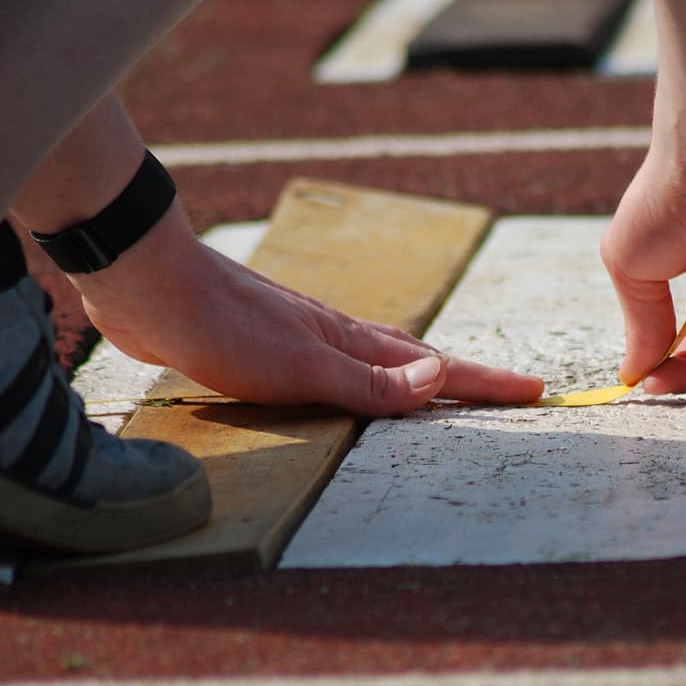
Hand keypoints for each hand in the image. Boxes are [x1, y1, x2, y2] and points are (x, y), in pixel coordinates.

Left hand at [68, 210, 545, 414]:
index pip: (436, 368)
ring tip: (442, 398)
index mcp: (353, 344)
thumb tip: (439, 379)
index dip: (487, 383)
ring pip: (377, 367)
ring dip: (416, 383)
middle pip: (416, 363)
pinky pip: (336, 375)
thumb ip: (368, 381)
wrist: (150, 287)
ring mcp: (304, 342)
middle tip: (504, 395)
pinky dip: (365, 387)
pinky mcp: (267, 352)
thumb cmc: (224, 328)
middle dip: (464, 381)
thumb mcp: (302, 365)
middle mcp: (336, 340)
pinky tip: (349, 394)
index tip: (535, 390)